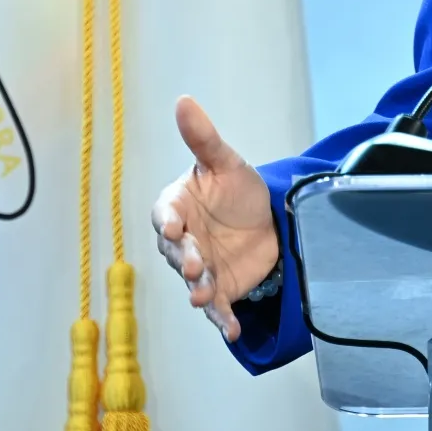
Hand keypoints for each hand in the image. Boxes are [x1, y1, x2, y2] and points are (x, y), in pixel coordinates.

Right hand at [151, 95, 280, 342]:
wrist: (266, 218)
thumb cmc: (236, 187)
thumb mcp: (225, 161)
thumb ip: (203, 138)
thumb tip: (183, 100)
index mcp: (178, 207)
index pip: (165, 214)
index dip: (168, 221)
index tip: (175, 227)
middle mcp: (184, 241)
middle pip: (177, 253)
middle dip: (185, 259)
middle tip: (197, 263)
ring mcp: (201, 268)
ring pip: (193, 282)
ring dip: (197, 292)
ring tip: (204, 297)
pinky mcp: (221, 288)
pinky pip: (217, 306)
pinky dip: (222, 319)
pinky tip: (231, 330)